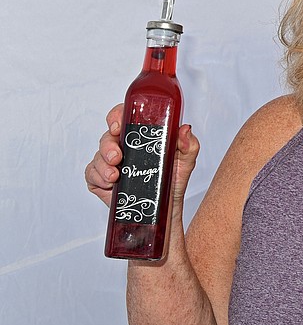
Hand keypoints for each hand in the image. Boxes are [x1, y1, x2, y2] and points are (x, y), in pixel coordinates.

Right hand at [84, 104, 198, 207]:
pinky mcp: (101, 178)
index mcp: (141, 136)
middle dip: (108, 146)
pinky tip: (109, 183)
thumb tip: (185, 129)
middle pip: (107, 137)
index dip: (117, 116)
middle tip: (116, 157)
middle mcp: (123, 146)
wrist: (166, 207)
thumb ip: (188, 144)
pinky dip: (98, 177)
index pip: (124, 117)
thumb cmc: (174, 180)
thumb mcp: (186, 161)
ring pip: (98, 156)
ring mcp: (110, 162)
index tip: (118, 125)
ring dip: (103, 165)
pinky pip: (91, 173)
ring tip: (115, 175)